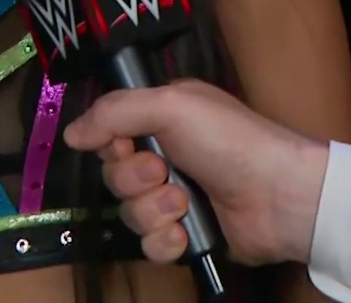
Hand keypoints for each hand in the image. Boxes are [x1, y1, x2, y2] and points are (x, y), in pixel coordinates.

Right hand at [64, 79, 330, 266]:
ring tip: (184, 203)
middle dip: (134, 179)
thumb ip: (115, 112)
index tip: (125, 145)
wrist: (279, 195)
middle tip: (164, 171)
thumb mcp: (171, 105)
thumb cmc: (231, 141)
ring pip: (130, 214)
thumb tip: (72, 133)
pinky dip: (165, 240)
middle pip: (115, 177)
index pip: (110, 135)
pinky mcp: (187, 235)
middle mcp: (167, 157)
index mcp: (163, 120)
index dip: (111, 144)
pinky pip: (150, 246)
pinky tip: (185, 231)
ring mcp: (176, 198)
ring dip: (153, 210)